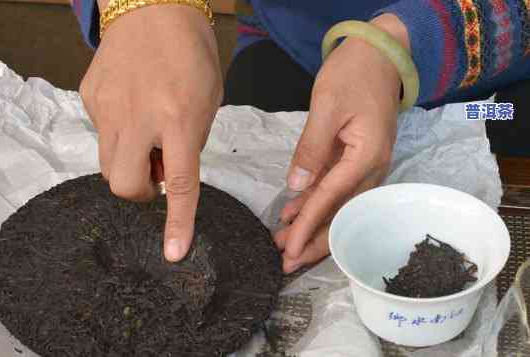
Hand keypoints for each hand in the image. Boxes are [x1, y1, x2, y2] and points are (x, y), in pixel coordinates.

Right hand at [80, 4, 222, 261]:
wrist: (154, 8)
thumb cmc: (193, 57)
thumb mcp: (207, 103)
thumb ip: (188, 144)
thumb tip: (163, 174)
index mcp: (179, 119)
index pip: (180, 184)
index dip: (178, 223)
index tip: (174, 253)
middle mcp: (139, 118)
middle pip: (123, 185)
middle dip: (140, 191)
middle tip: (157, 171)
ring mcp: (108, 108)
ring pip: (107, 163)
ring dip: (129, 163)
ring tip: (146, 136)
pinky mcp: (89, 98)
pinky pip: (101, 134)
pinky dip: (119, 136)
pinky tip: (132, 109)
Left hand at [274, 14, 409, 273]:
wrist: (379, 53)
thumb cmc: (353, 74)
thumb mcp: (327, 106)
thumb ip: (311, 149)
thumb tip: (296, 187)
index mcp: (367, 157)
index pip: (331, 200)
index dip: (307, 227)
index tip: (288, 249)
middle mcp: (373, 168)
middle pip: (342, 214)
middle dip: (315, 241)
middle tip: (287, 263)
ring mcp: (369, 165)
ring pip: (340, 206)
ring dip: (315, 226)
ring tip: (287, 245)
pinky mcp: (359, 159)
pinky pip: (339, 189)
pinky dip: (318, 203)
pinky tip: (297, 213)